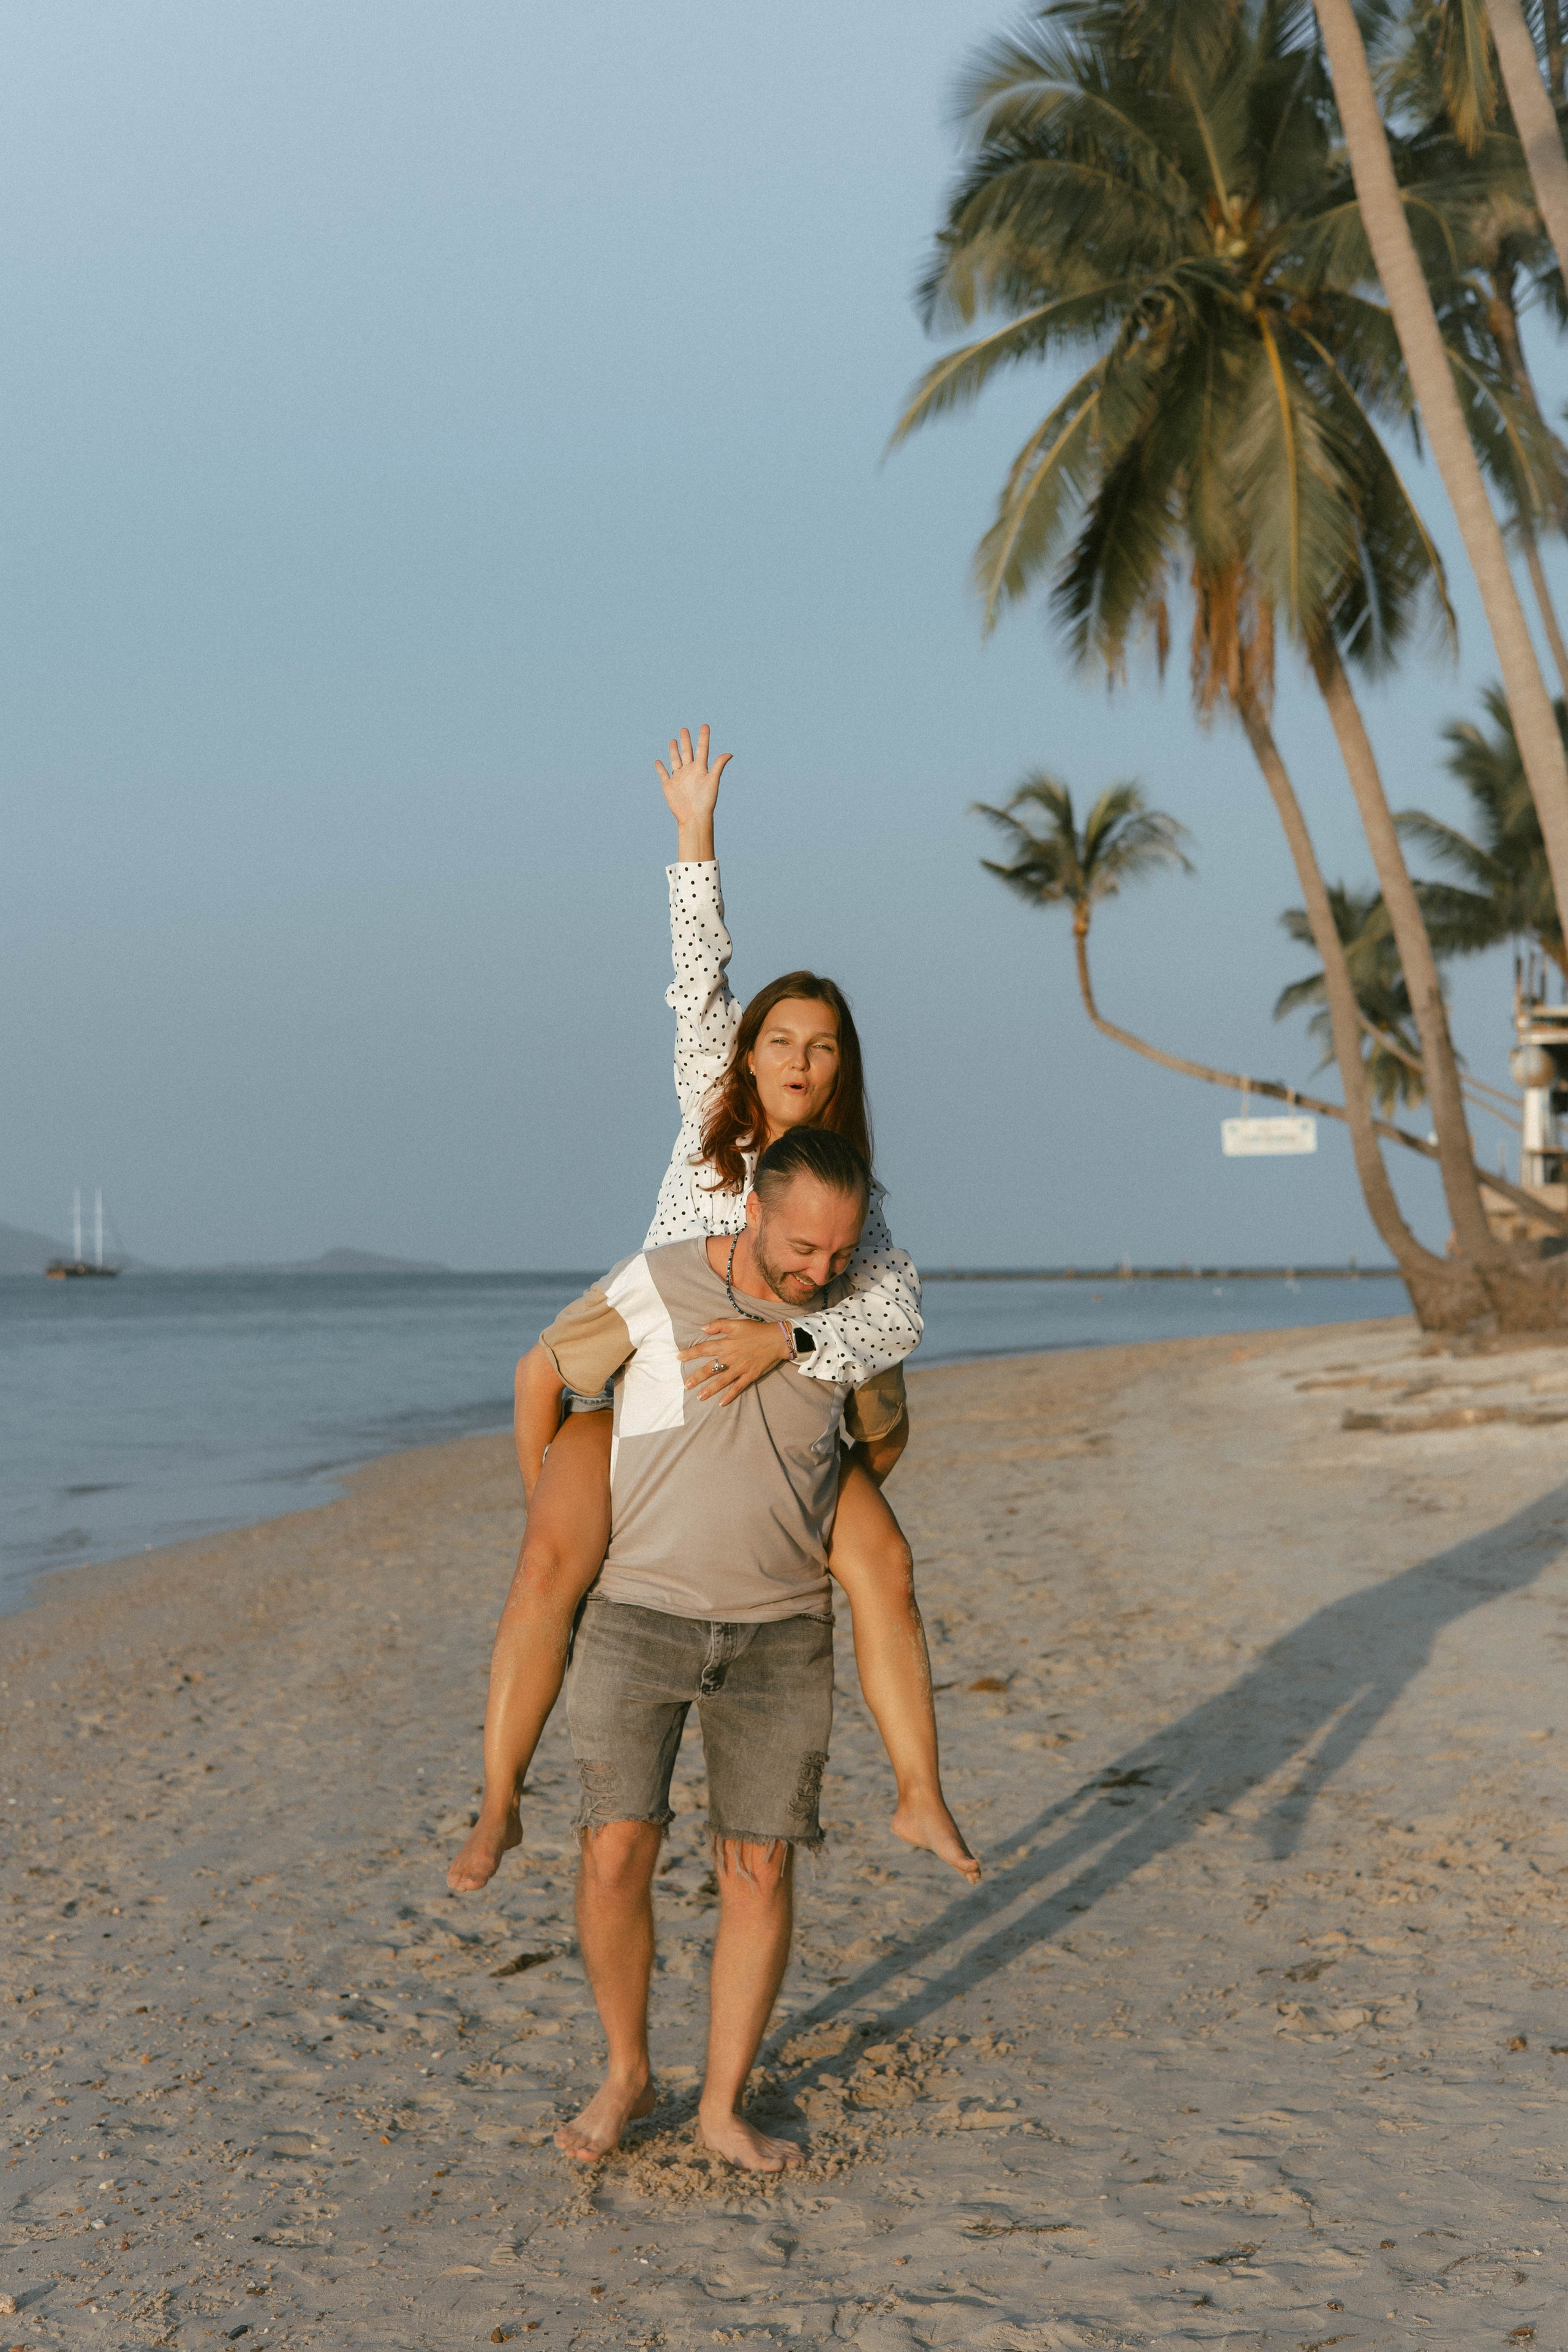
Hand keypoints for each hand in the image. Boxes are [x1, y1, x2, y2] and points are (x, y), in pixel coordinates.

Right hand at [656, 723, 730, 859]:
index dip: (703, 737)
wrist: (694, 817)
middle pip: (687, 752)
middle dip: (685, 741)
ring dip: (673, 751)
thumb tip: (729, 753)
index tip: (704, 725)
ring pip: (675, 760)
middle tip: (684, 729)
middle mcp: (689, 771)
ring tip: (673, 740)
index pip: (702, 749)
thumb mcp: (712, 781)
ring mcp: (679, 778)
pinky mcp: (669, 786)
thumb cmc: (705, 801)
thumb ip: (718, 766)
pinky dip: (660, 768)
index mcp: (700, 768)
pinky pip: (663, 774)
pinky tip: (658, 761)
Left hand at [679, 1316, 790, 1404]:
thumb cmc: (756, 1330)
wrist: (777, 1339)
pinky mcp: (750, 1375)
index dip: (690, 1353)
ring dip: (710, 1389)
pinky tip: (721, 1403)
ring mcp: (740, 1368)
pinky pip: (738, 1387)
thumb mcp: (737, 1323)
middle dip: (697, 1377)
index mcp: (726, 1344)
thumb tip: (702, 1328)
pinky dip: (729, 1395)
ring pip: (721, 1381)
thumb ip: (719, 1325)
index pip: (703, 1349)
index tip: (679, 1358)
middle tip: (686, 1385)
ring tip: (699, 1397)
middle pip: (710, 1369)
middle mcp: (730, 1357)